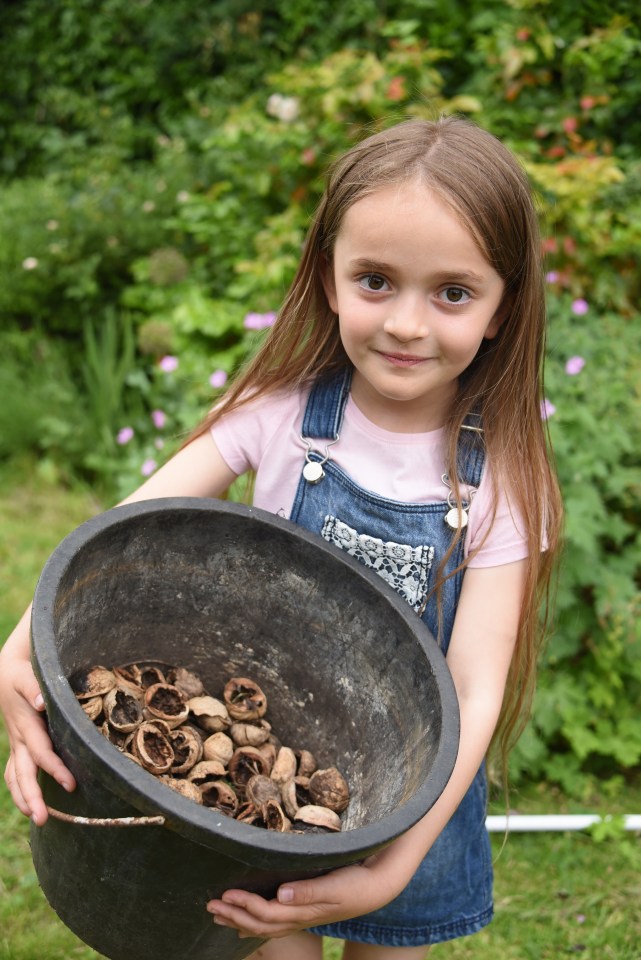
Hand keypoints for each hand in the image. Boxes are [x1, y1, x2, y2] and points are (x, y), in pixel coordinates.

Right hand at [0, 655, 75, 824]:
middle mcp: (19, 739)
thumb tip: (41, 701)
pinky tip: (29, 804)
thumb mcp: (26, 676)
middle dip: (32, 797)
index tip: (71, 784)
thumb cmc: (21, 674)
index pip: (41, 752)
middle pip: (24, 773)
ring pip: (15, 777)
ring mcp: (16, 744)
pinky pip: (14, 772)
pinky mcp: (17, 745)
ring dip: (24, 798)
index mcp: (26, 725)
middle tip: (42, 819)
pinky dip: (19, 789)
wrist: (5, 673)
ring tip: (37, 818)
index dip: (55, 769)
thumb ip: (33, 687)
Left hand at [206, 854, 403, 939]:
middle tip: (210, 905)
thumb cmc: (355, 883)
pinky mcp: (304, 913)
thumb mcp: (334, 884)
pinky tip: (244, 922)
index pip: (266, 913)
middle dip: (233, 915)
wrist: (375, 889)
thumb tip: (280, 893)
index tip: (225, 894)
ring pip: (264, 927)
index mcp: (303, 911)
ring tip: (218, 916)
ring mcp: (301, 918)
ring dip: (239, 920)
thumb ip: (308, 891)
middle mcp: (298, 918)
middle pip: (259, 923)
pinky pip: (273, 924)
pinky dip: (254, 923)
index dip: (244, 905)